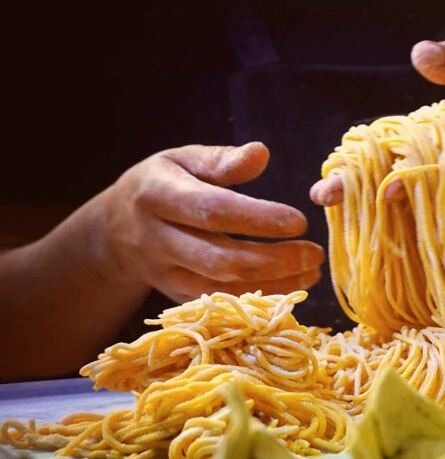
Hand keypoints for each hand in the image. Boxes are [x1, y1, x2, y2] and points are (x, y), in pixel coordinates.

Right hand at [96, 143, 323, 302]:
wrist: (114, 230)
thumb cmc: (161, 185)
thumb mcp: (182, 160)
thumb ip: (222, 160)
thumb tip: (261, 153)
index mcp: (156, 196)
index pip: (212, 211)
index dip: (258, 218)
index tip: (300, 221)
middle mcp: (156, 240)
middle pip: (220, 258)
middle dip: (274, 260)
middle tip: (315, 252)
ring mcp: (164, 274)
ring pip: (222, 288)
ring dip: (273, 285)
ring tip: (312, 271)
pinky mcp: (175, 297)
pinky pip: (221, 304)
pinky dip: (259, 299)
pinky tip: (292, 287)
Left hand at [310, 32, 444, 207]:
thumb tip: (420, 55)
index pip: (435, 158)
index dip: (410, 173)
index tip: (386, 187)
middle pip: (407, 180)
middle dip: (367, 189)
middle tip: (326, 196)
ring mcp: (440, 172)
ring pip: (399, 186)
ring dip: (360, 193)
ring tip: (322, 197)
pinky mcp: (430, 173)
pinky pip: (399, 181)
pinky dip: (369, 186)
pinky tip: (337, 190)